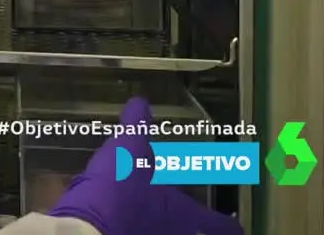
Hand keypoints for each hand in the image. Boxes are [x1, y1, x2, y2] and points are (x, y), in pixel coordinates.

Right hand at [47, 97, 242, 234]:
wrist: (87, 227)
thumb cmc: (121, 186)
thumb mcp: (129, 147)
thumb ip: (137, 125)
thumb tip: (140, 101)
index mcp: (183, 213)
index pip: (218, 224)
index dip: (227, 224)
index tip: (236, 226)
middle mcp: (172, 233)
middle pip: (189, 233)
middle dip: (187, 224)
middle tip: (180, 210)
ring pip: (159, 233)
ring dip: (154, 223)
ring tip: (142, 208)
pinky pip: (131, 232)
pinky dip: (127, 225)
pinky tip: (113, 213)